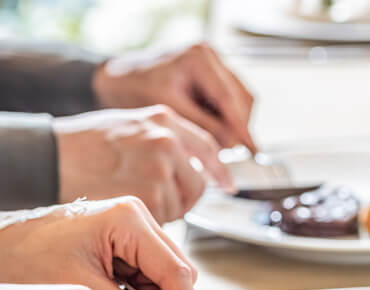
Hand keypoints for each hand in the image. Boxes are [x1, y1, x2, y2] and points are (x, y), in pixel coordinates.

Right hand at [54, 105, 234, 222]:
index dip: (219, 170)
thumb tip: (191, 163)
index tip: (226, 184)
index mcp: (163, 121)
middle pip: (197, 184)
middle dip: (183, 197)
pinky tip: (124, 210)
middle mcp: (166, 142)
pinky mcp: (148, 198)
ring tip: (130, 200)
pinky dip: (149, 223)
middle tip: (156, 201)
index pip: (208, 148)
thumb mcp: (129, 125)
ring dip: (163, 211)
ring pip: (180, 205)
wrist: (47, 157)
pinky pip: (163, 220)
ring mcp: (158, 169)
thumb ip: (162, 139)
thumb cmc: (80, 146)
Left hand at [93, 42, 255, 150]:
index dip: (241, 128)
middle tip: (231, 154)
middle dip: (238, 127)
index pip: (229, 99)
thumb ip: (202, 127)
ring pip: (240, 100)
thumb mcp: (168, 111)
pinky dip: (225, 118)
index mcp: (198, 59)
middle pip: (241, 99)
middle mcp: (209, 56)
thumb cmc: (133, 90)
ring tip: (218, 145)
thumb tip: (232, 144)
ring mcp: (212, 63)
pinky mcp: (211, 74)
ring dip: (233, 124)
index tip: (252, 149)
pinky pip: (230, 100)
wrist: (117, 79)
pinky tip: (213, 132)